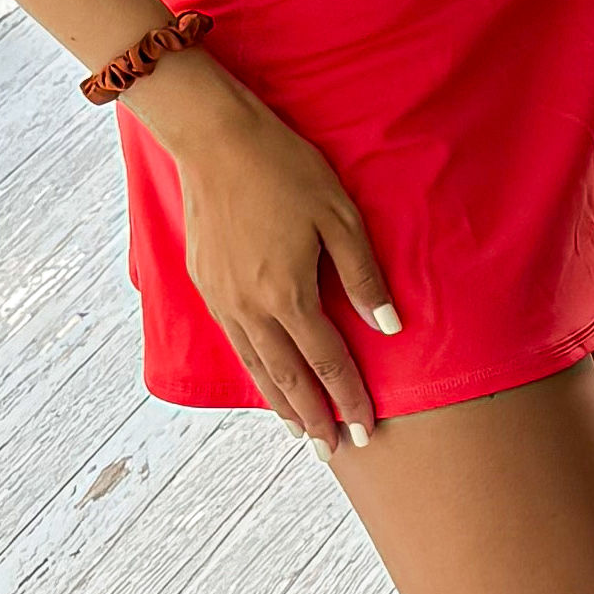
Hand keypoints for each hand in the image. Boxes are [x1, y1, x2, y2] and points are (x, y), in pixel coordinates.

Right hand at [138, 55, 401, 446]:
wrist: (214, 140)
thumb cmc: (287, 170)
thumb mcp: (340, 215)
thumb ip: (363, 275)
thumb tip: (389, 326)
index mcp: (287, 293)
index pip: (327, 362)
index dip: (349, 398)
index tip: (367, 430)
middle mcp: (250, 306)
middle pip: (288, 378)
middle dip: (314, 419)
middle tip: (335, 453)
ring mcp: (222, 298)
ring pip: (256, 367)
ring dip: (281, 404)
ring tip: (300, 432)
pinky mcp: (205, 284)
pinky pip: (234, 343)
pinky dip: (254, 372)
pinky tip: (266, 380)